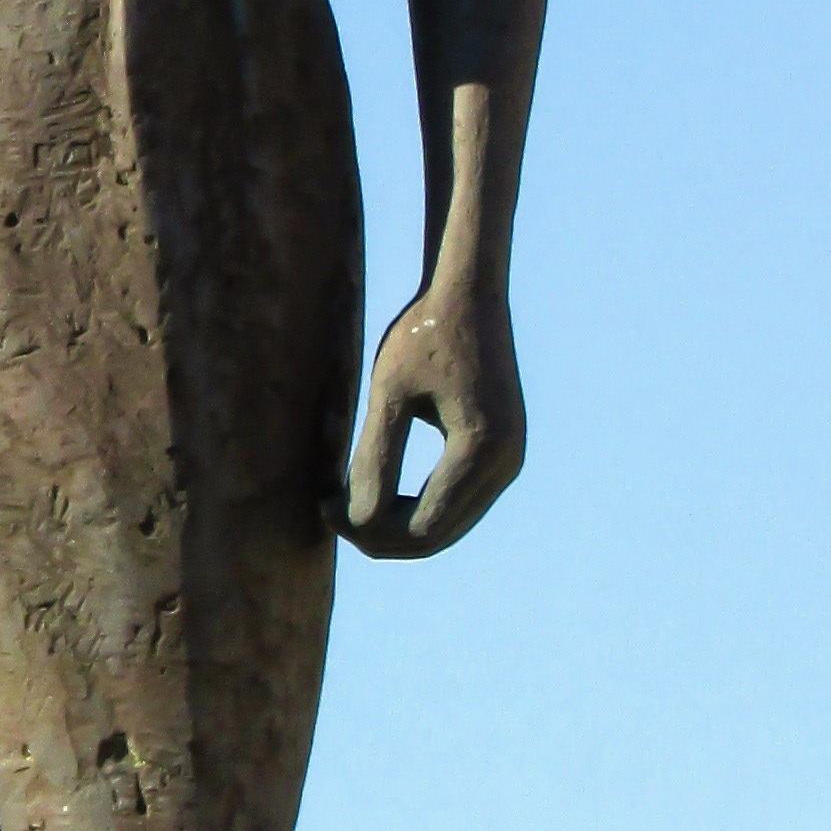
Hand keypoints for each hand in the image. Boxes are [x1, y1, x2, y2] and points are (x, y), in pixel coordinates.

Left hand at [342, 275, 524, 559]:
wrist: (468, 294)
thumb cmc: (422, 334)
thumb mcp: (389, 393)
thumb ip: (374, 458)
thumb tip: (357, 520)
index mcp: (481, 449)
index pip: (420, 527)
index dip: (366, 530)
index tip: (323, 505)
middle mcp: (505, 464)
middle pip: (437, 537)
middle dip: (380, 537)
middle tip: (329, 514)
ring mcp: (508, 462)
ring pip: (448, 527)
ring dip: (397, 527)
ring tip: (347, 505)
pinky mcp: (501, 454)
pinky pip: (457, 504)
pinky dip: (416, 509)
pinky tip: (378, 492)